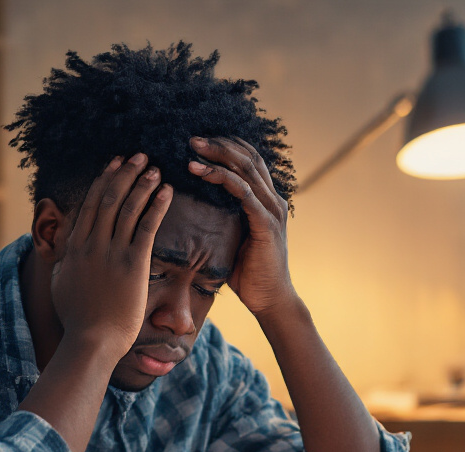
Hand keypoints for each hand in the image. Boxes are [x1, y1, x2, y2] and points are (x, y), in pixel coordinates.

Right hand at [52, 153, 171, 358]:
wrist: (91, 341)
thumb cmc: (78, 319)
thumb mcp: (61, 282)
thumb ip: (64, 259)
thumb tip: (64, 245)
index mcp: (75, 247)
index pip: (89, 204)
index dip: (103, 181)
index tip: (113, 165)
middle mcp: (91, 244)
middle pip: (108, 199)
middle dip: (124, 174)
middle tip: (138, 156)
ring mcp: (112, 253)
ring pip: (127, 208)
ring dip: (142, 184)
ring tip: (155, 168)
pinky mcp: (133, 265)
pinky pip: (146, 227)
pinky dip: (157, 206)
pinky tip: (167, 191)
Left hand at [188, 136, 295, 317]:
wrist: (270, 300)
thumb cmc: (249, 274)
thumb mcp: (233, 239)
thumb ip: (223, 220)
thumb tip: (195, 209)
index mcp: (267, 200)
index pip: (250, 160)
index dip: (227, 145)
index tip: (200, 142)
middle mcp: (273, 200)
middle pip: (248, 157)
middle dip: (219, 144)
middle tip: (191, 138)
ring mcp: (272, 210)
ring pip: (245, 169)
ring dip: (217, 155)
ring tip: (192, 148)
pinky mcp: (265, 224)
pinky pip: (242, 192)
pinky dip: (220, 178)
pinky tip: (200, 172)